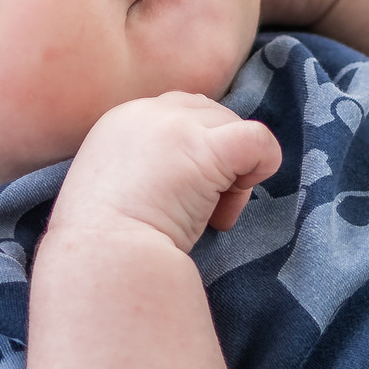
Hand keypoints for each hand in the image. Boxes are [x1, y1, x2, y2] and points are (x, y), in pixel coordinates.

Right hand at [52, 92, 282, 252]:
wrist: (103, 257)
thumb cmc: (109, 239)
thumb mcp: (120, 186)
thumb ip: (149, 166)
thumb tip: (197, 174)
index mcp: (121, 121)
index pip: (182, 114)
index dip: (197, 151)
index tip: (186, 194)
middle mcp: (146, 112)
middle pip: (212, 115)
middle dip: (220, 160)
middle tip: (207, 210)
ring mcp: (175, 125)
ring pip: (234, 128)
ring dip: (235, 174)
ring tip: (213, 215)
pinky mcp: (205, 148)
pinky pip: (258, 139)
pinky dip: (264, 163)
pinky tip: (240, 195)